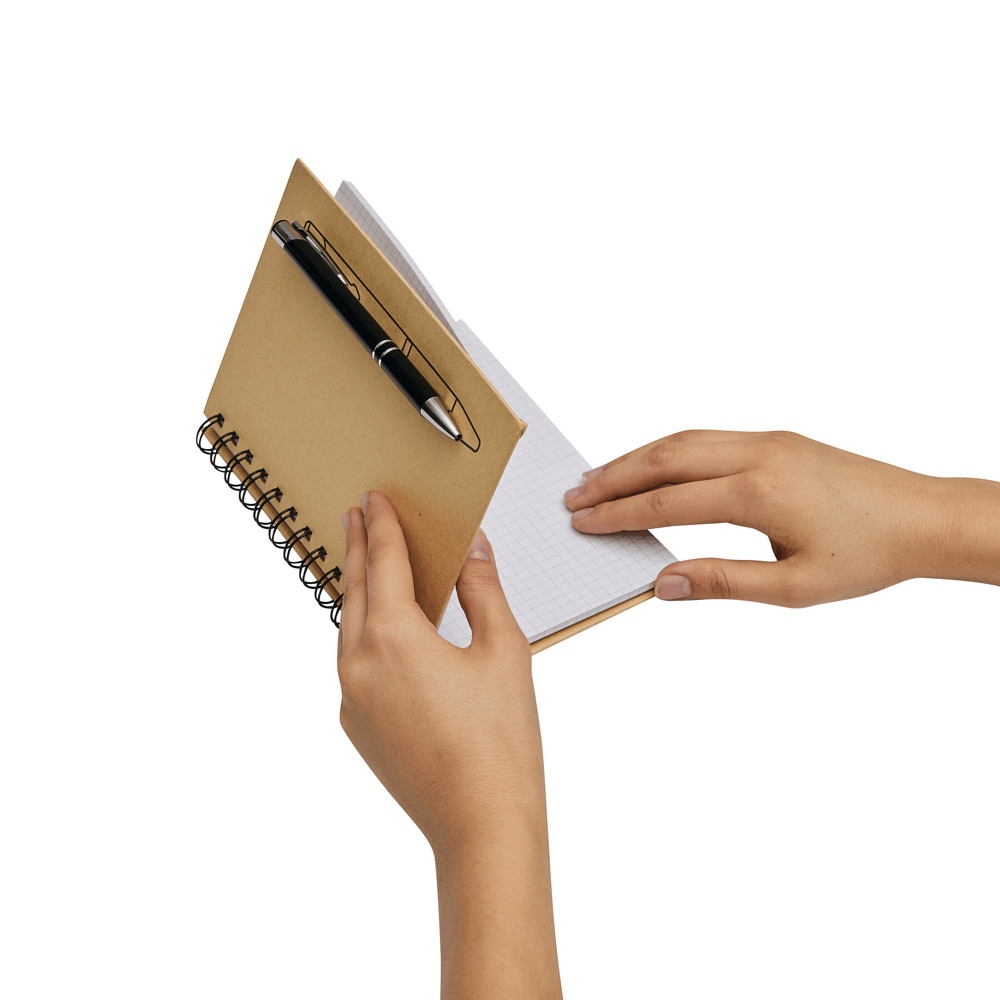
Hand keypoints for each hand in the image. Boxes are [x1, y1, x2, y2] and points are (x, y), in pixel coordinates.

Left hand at [337, 491, 539, 854]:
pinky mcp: (356, 727)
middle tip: (356, 514)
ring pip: (349, 628)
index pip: (382, 563)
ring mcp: (351, 699)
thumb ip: (483, 591)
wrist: (481, 827)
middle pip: (354, 591)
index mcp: (394, 638)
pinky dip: (365, 635)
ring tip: (368, 566)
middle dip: (356, 548)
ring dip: (357, 592)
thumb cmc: (501, 742)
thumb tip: (473, 549)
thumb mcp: (504, 652)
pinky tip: (387, 633)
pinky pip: (354, 665)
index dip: (381, 526)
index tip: (375, 499)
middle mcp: (359, 664)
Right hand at [564, 430, 999, 606]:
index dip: (620, 513)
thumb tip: (664, 582)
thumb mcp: (795, 587)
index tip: (584, 521)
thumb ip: (724, 582)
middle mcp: (758, 454)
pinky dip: (669, 448)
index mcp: (759, 492)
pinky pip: (708, 436)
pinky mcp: (777, 438)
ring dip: (637, 456)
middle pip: (666, 457)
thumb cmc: (869, 555)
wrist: (925, 519)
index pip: (668, 500)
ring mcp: (768, 440)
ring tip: (600, 476)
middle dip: (614, 476)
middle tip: (574, 494)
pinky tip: (655, 463)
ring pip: (684, 439)